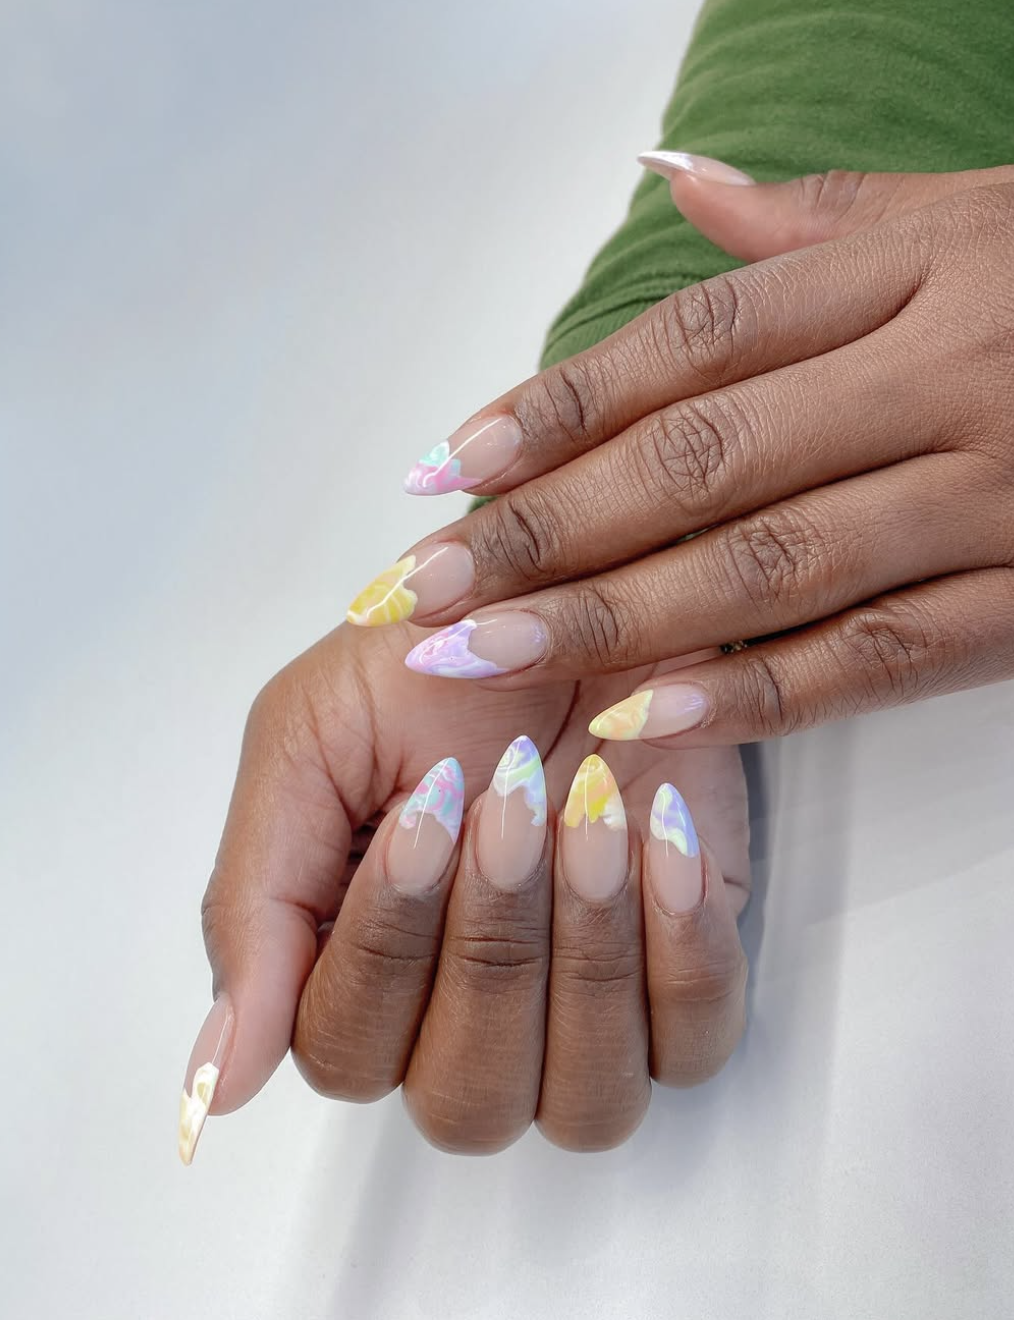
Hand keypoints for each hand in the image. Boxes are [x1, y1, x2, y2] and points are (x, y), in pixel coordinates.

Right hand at [178, 623, 749, 1161]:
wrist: (574, 593)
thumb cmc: (430, 664)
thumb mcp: (306, 746)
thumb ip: (255, 908)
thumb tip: (218, 1085)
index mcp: (354, 973)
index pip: (349, 1052)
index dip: (388, 943)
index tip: (427, 803)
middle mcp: (465, 1020)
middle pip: (468, 1102)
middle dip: (491, 949)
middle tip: (510, 802)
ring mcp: (583, 1010)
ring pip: (587, 1102)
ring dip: (587, 957)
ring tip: (592, 817)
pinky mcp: (683, 971)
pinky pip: (695, 1042)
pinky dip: (682, 948)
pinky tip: (658, 836)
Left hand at [347, 163, 1013, 745]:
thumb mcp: (965, 218)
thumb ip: (811, 219)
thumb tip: (667, 177)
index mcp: (910, 272)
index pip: (694, 345)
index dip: (555, 410)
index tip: (440, 471)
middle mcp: (941, 376)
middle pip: (703, 461)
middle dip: (547, 532)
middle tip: (422, 588)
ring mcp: (991, 495)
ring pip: (770, 566)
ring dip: (612, 621)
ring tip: (487, 658)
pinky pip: (878, 656)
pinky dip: (755, 691)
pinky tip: (640, 716)